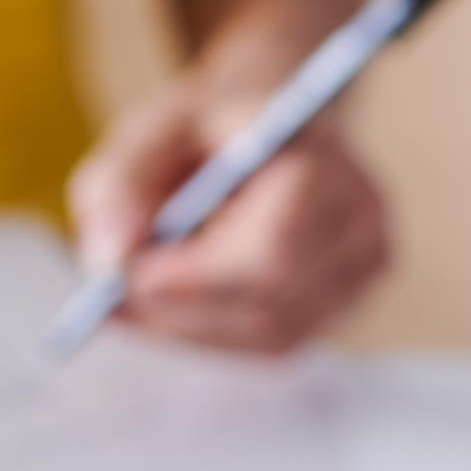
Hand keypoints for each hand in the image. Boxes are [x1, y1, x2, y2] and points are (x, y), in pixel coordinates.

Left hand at [69, 80, 390, 354]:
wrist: (270, 126)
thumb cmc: (207, 129)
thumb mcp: (150, 132)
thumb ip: (121, 185)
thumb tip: (109, 260)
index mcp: (324, 158)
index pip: (271, 251)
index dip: (196, 278)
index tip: (128, 279)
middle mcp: (361, 218)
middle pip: (268, 305)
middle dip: (183, 309)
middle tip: (114, 302)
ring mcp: (361, 269)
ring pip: (267, 334)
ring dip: (191, 326)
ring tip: (134, 299)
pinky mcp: (344, 304)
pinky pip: (271, 344)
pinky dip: (212, 333)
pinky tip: (172, 308)